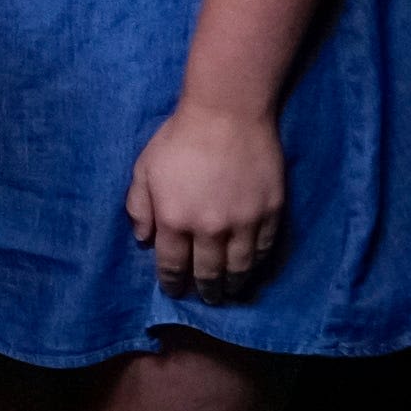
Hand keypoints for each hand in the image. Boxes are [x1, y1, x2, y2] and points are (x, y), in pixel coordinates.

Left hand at [125, 98, 286, 297]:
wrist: (228, 112)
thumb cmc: (180, 137)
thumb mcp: (145, 169)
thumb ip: (140, 206)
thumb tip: (143, 239)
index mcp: (175, 221)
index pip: (173, 266)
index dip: (173, 283)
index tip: (174, 290)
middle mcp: (209, 229)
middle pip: (208, 273)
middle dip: (206, 290)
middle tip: (207, 298)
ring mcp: (244, 222)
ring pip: (240, 267)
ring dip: (234, 284)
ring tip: (231, 291)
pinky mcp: (270, 212)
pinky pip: (265, 248)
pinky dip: (258, 263)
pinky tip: (253, 268)